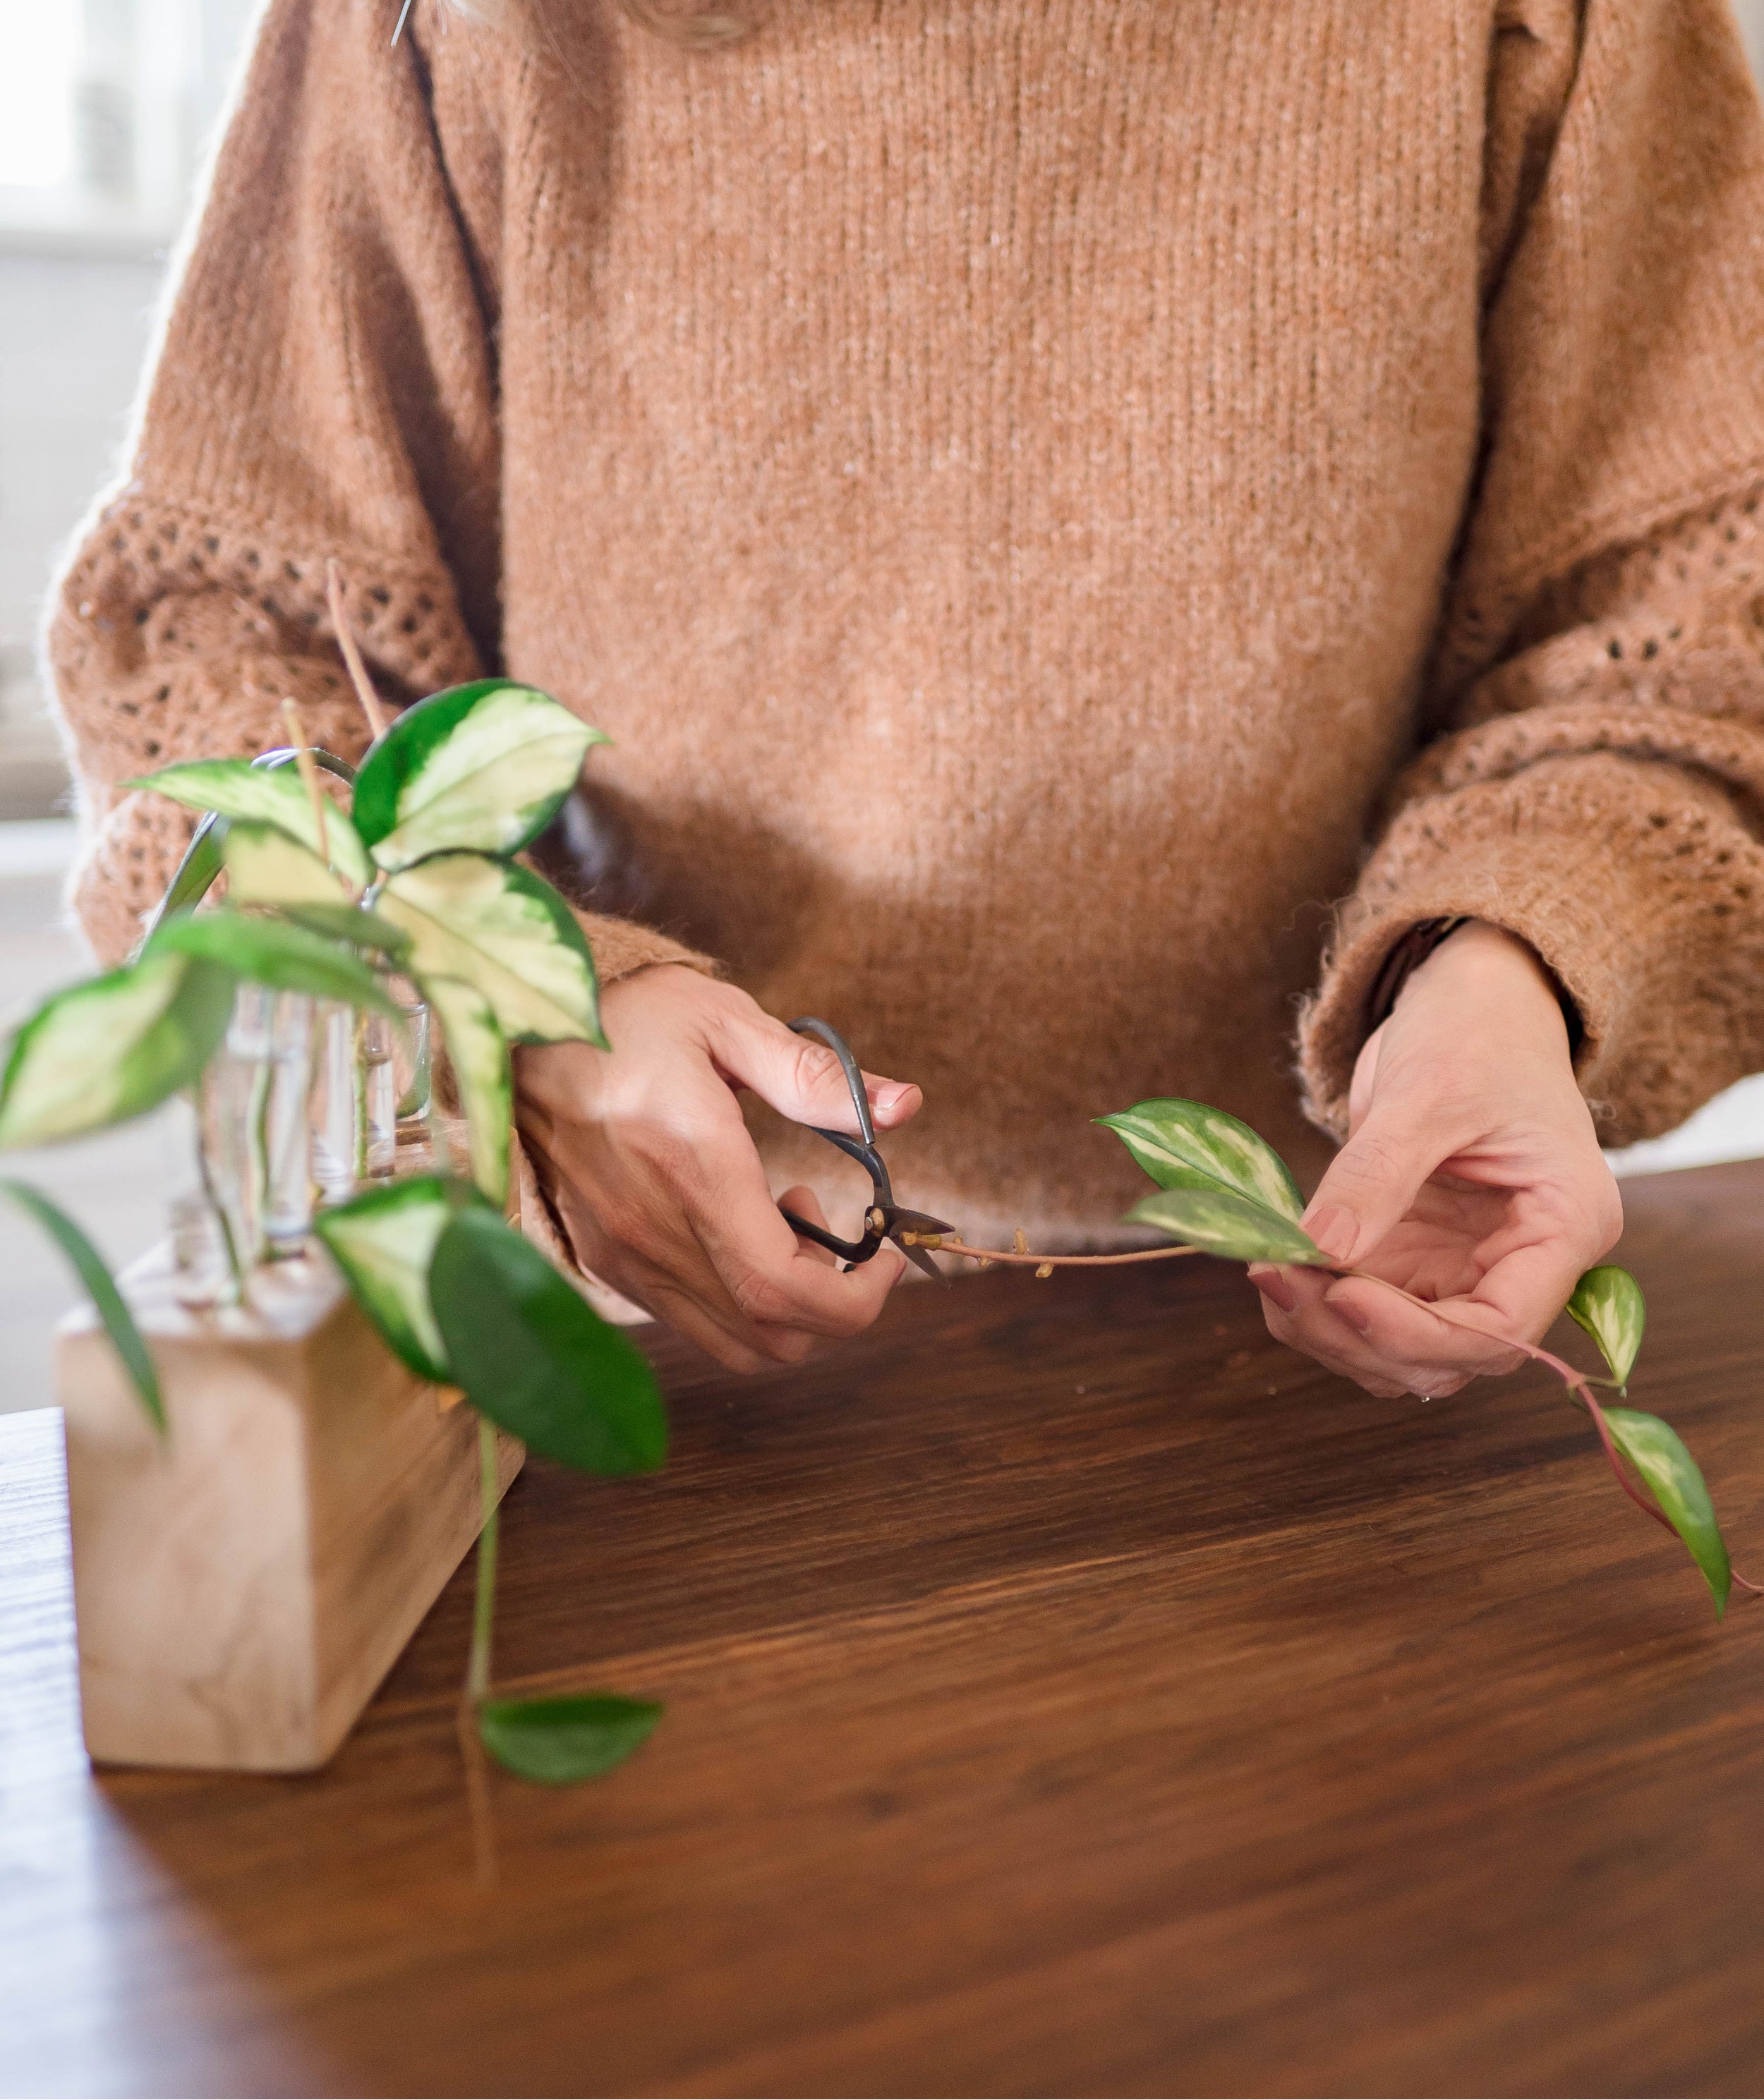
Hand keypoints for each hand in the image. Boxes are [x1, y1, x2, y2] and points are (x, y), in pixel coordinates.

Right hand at [513, 966, 921, 1372]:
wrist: (518, 1033)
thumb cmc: (625, 1017)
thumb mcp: (725, 1020)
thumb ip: (814, 1076)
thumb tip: (906, 1106)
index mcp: (693, 1170)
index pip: (782, 1289)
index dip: (855, 1300)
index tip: (888, 1261)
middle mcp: (653, 1232)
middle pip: (770, 1335)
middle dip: (835, 1307)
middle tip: (846, 1239)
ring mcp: (625, 1257)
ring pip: (733, 1345)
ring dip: (788, 1311)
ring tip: (790, 1226)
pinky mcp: (606, 1262)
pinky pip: (691, 1323)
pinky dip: (741, 1306)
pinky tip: (742, 1232)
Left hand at [1250, 922, 1621, 1397]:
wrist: (1476, 1002)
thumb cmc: (1476, 1030)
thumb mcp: (1425, 1090)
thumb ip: (1376, 1173)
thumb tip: (1318, 1250)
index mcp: (1564, 1225)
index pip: (1501, 1329)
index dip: (1416, 1335)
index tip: (1340, 1296)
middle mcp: (1523, 1263)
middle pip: (1446, 1355)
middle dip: (1357, 1334)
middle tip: (1278, 1278)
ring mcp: (1467, 1267)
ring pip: (1400, 1350)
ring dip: (1328, 1330)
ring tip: (1269, 1270)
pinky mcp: (1419, 1258)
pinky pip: (1369, 1311)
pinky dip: (1317, 1304)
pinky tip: (1277, 1264)